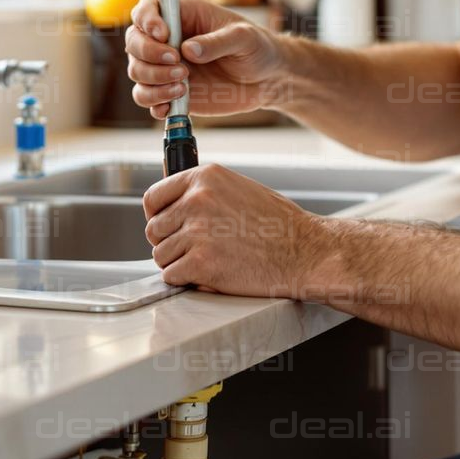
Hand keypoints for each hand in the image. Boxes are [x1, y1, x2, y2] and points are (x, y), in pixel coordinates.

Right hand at [126, 0, 285, 117]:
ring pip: (137, 71)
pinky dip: (154, 103)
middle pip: (134, 41)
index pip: (148, 8)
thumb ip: (217, 42)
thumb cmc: (256, 48)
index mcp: (183, 15)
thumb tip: (189, 50)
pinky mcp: (170, 92)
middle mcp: (169, 40)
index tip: (163, 34)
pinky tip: (173, 104)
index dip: (147, 19)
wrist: (267, 79)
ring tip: (183, 86)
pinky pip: (147, 98)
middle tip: (179, 66)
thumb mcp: (244, 38)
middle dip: (149, 55)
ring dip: (153, 81)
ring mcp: (166, 67)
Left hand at [142, 164, 321, 295]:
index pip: (154, 197)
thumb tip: (176, 207)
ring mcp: (196, 232)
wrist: (305, 252)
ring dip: (178, 263)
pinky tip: (208, 275)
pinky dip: (186, 280)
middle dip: (169, 243)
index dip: (156, 215)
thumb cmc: (280, 225)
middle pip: (154, 229)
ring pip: (161, 255)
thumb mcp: (239, 189)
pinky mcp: (200, 263)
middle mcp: (197, 200)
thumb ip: (205, 193)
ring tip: (207, 262)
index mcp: (205, 177)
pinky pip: (172, 276)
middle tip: (192, 250)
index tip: (163, 225)